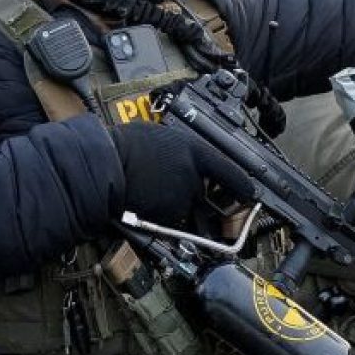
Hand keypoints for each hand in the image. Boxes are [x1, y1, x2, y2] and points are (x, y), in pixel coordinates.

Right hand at [110, 122, 253, 225]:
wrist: (103, 166)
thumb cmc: (125, 146)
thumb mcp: (160, 136)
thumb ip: (180, 151)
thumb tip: (187, 159)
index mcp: (194, 152)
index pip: (230, 172)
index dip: (243, 186)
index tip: (250, 193)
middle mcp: (193, 177)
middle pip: (206, 195)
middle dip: (197, 197)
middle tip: (177, 188)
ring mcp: (181, 199)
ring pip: (187, 207)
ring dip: (178, 205)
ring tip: (153, 189)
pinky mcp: (168, 218)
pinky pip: (172, 219)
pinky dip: (162, 213)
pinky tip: (146, 199)